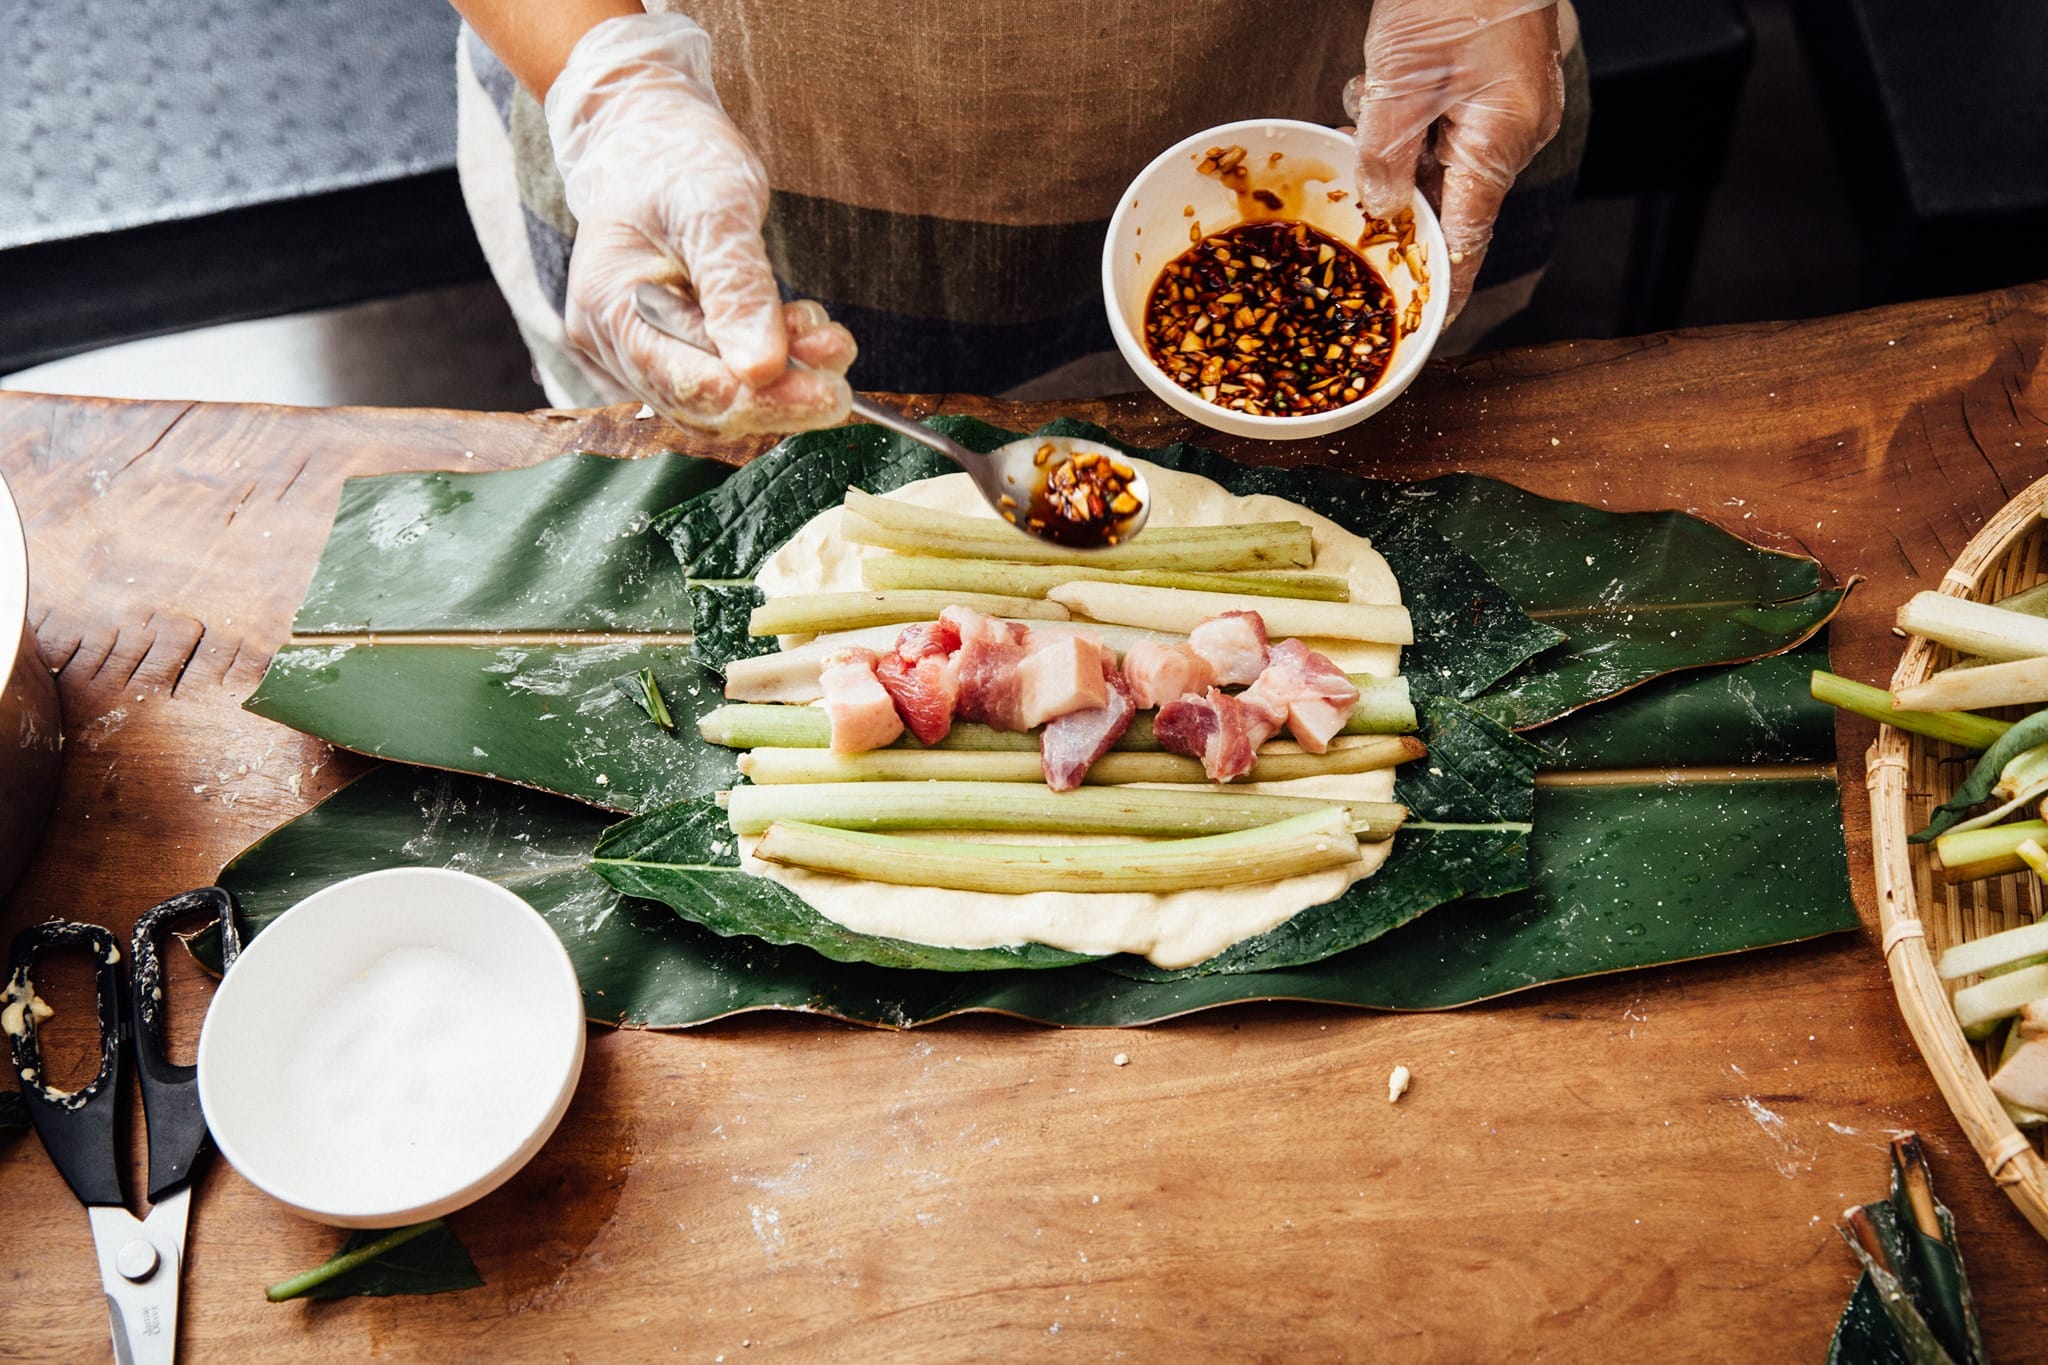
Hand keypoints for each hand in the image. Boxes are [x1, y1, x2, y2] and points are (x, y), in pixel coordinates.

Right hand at [545, 13, 856, 433]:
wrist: (653, 143)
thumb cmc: (678, 161)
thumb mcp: (716, 207)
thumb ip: (737, 288)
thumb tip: (762, 369)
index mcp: (607, 304)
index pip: (686, 383)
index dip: (761, 399)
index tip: (831, 393)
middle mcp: (609, 341)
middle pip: (703, 406)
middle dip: (781, 392)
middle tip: (840, 357)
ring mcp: (632, 352)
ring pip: (717, 402)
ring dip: (783, 380)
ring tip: (827, 336)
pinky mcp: (664, 353)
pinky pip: (719, 383)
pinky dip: (768, 368)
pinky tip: (801, 333)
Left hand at [1344, 0, 1565, 319]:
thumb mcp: (1399, 83)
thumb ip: (1385, 156)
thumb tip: (1381, 211)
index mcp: (1500, 143)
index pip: (1468, 240)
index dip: (1443, 285)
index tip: (1424, 323)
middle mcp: (1515, 133)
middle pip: (1446, 195)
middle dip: (1393, 184)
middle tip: (1357, 153)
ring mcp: (1510, 107)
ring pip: (1438, 154)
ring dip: (1394, 137)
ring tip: (1372, 91)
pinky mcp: (1497, 83)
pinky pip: (1446, 120)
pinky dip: (1409, 111)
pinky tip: (1383, 81)